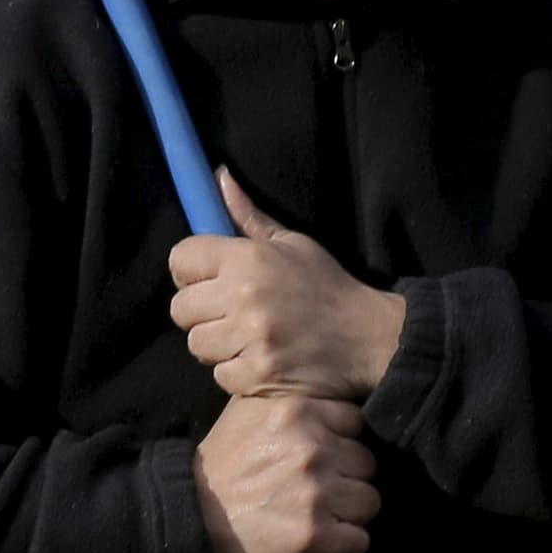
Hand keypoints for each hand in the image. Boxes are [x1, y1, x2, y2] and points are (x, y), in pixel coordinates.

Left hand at [167, 171, 408, 401]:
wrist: (371, 337)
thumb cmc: (328, 286)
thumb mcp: (292, 242)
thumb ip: (248, 215)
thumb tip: (218, 176)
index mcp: (247, 258)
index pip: (180, 259)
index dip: (189, 272)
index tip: (207, 281)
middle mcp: (244, 296)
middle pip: (180, 308)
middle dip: (200, 312)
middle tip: (228, 314)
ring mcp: (251, 338)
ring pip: (197, 344)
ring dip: (217, 345)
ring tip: (245, 338)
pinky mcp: (260, 374)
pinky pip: (221, 375)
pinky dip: (236, 373)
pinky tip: (260, 360)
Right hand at [193, 391, 378, 552]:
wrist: (194, 513)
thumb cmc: (224, 462)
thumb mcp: (246, 410)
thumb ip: (288, 399)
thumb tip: (326, 392)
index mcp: (297, 410)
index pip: (354, 422)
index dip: (340, 439)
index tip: (321, 453)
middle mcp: (312, 448)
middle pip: (366, 462)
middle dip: (346, 476)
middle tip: (317, 486)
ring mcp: (317, 493)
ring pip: (370, 501)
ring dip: (349, 511)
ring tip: (318, 513)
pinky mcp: (318, 535)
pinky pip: (361, 540)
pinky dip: (344, 544)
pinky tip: (320, 538)